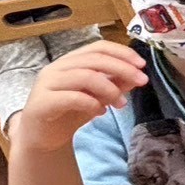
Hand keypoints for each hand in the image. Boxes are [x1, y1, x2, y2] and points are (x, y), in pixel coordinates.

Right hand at [14, 41, 147, 152]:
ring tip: (121, 104)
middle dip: (123, 69)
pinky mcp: (42, 103)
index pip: (98, 47)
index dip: (122, 52)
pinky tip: (100, 112)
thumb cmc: (71, 112)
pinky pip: (72, 97)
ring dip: (110, 89)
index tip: (142, 64)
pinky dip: (91, 103)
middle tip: (142, 81)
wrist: (42, 137)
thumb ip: (115, 84)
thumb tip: (137, 75)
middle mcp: (56, 67)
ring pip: (84, 76)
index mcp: (71, 61)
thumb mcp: (99, 96)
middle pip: (94, 59)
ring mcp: (46, 84)